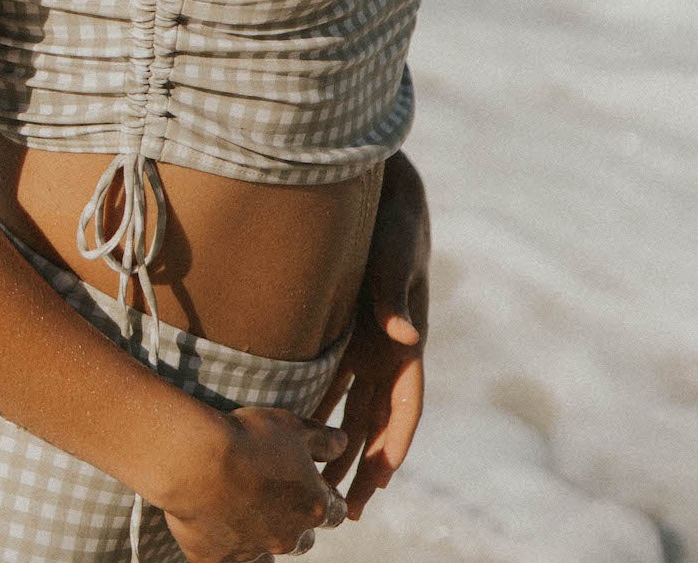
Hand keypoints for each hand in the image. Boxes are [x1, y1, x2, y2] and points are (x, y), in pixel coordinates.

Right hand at [160, 403, 350, 562]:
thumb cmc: (249, 438)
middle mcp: (288, 536)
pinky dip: (226, 549)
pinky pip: (227, 561)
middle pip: (302, 540)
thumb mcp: (292, 427)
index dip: (325, 498)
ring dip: (262, 539)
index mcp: (312, 506)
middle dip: (294, 523)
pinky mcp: (219, 560)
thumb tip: (343, 443)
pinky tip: (216, 530)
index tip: (314, 486)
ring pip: (268, 556)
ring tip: (244, 515)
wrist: (198, 461)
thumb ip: (322, 440)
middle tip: (275, 498)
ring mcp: (254, 552)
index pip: (334, 512)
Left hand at [312, 153, 429, 518]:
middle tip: (343, 513)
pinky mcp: (340, 324)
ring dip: (337, 445)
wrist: (379, 185)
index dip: (394, 443)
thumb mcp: (397, 252)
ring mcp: (362, 339)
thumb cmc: (393, 218)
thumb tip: (403, 333)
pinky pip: (327, 374)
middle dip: (363, 466)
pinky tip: (292, 430)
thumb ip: (396, 291)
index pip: (405, 405)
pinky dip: (316, 404)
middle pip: (375, 420)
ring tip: (318, 487)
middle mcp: (386, 348)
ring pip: (351, 406)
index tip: (380, 481)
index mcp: (405, 338)